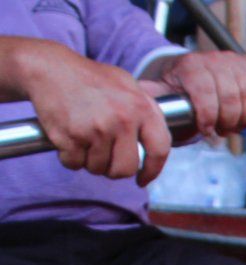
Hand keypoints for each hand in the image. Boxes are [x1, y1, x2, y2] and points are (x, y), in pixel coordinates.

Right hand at [3, 38, 170, 183]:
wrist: (49, 67)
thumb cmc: (90, 77)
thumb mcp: (127, 84)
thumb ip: (146, 109)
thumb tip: (158, 139)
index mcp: (141, 108)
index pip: (160, 150)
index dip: (152, 170)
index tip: (142, 179)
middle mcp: (123, 120)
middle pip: (125, 169)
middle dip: (114, 170)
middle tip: (104, 158)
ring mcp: (97, 129)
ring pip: (99, 168)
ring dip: (90, 161)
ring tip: (84, 141)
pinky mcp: (72, 136)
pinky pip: (74, 163)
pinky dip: (70, 158)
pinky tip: (69, 140)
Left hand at [149, 50, 245, 140]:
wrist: (194, 70)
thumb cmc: (180, 86)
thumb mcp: (163, 90)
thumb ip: (154, 95)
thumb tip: (142, 98)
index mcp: (191, 66)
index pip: (206, 93)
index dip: (209, 117)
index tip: (208, 131)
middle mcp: (214, 59)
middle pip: (232, 97)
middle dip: (229, 121)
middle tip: (223, 132)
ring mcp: (235, 61)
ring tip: (236, 125)